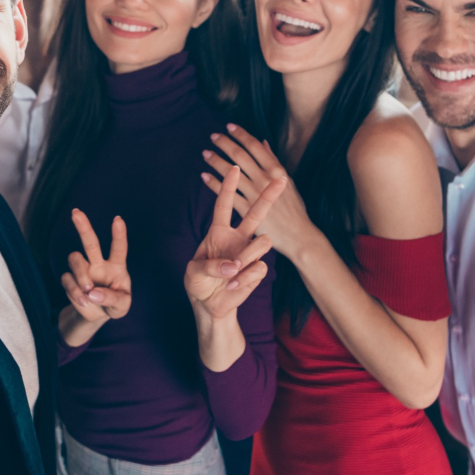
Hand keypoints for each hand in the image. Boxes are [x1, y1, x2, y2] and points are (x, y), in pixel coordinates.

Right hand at [60, 210, 131, 324]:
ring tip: (88, 292)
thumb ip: (111, 298)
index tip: (118, 219)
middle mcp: (99, 264)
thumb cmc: (115, 305)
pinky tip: (83, 301)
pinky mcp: (70, 280)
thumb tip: (92, 293)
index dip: (118, 234)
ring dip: (81, 275)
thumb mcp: (122, 306)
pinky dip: (74, 291)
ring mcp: (83, 271)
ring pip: (75, 259)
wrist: (99, 315)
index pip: (119, 248)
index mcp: (116, 266)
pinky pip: (67, 279)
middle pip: (90, 242)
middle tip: (76, 213)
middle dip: (83, 227)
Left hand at [185, 166, 280, 319]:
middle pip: (257, 213)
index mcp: (218, 232)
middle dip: (269, 197)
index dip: (227, 187)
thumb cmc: (198, 282)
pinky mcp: (256, 270)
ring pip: (263, 243)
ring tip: (232, 271)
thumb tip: (233, 265)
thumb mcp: (193, 271)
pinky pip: (259, 268)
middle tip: (281, 180)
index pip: (224, 205)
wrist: (209, 305)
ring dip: (247, 256)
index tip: (235, 169)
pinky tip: (232, 286)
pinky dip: (244, 278)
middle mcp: (237, 239)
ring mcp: (249, 253)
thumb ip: (210, 265)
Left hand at [202, 124, 315, 253]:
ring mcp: (255, 194)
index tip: (229, 127)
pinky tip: (204, 176)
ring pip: (230, 173)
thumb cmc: (294, 207)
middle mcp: (265, 179)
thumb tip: (263, 142)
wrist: (297, 234)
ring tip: (205, 153)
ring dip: (215, 161)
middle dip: (224, 143)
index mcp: (276, 169)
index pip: (255, 146)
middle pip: (239, 156)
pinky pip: (226, 194)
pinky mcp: (247, 210)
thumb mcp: (288, 180)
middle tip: (213, 136)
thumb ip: (274, 161)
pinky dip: (213, 183)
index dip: (240, 134)